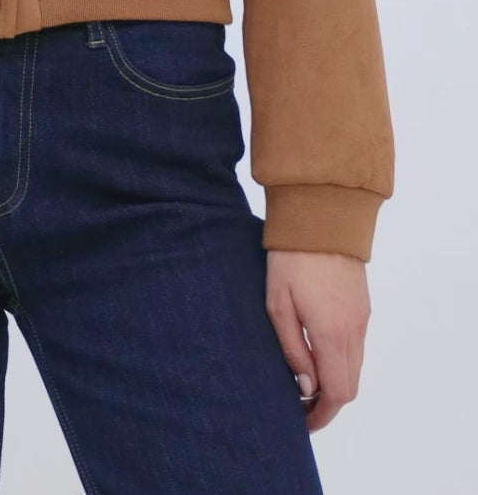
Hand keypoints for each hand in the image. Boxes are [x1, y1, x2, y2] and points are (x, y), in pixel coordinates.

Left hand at [265, 249, 370, 431]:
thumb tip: (307, 388)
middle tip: (300, 406)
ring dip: (335, 381)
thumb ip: (293, 350)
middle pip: (349, 385)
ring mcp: (362, 318)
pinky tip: (317, 353)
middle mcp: (354, 331)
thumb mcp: (278, 305)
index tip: (303, 422)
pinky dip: (341, 360)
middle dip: (328, 403)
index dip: (322, 415)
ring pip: (355, 366)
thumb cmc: (290, 258)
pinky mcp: (362, 306)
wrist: (321, 216)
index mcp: (332, 334)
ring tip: (305, 381)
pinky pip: (357, 346)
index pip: (337, 393)